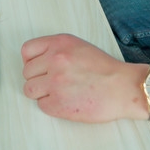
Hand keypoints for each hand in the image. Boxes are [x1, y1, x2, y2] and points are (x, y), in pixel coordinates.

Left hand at [21, 34, 149, 122]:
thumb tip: (36, 62)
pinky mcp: (58, 104)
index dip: (31, 61)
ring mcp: (55, 82)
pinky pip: (42, 105)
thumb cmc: (105, 69)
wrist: (123, 88)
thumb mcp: (79, 46)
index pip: (27, 50)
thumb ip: (56, 49)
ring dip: (41, 93)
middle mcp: (55, 60)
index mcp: (60, 43)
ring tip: (58, 92)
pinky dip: (52, 105)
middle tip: (55, 82)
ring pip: (29, 90)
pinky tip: (66, 101)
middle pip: (27, 72)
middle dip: (38, 78)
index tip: (38, 67)